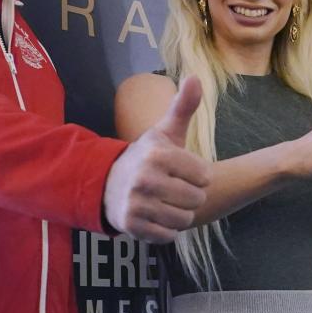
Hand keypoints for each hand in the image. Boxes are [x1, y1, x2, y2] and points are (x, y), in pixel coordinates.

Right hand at [103, 76, 212, 242]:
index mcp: (158, 155)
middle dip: (190, 196)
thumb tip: (195, 77)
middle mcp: (145, 179)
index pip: (204, 176)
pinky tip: (155, 215)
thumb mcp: (165, 132)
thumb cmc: (147, 157)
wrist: (107, 184)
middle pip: (196, 199)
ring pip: (184, 219)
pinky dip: (166, 229)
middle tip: (174, 189)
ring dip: (180, 214)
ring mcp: (137, 204)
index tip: (183, 171)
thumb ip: (183, 107)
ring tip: (165, 202)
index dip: (198, 176)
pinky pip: (169, 235)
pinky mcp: (132, 226)